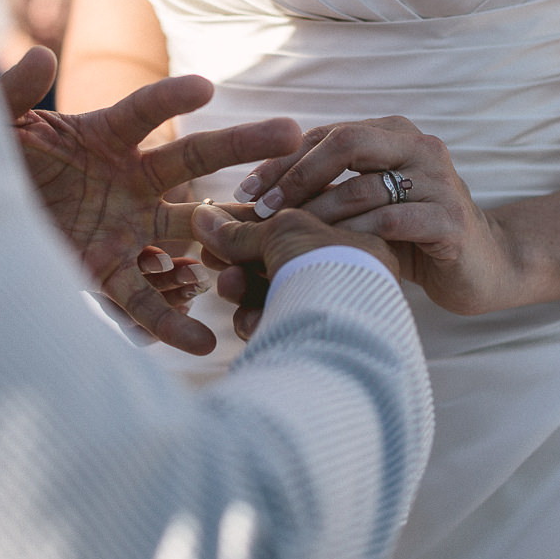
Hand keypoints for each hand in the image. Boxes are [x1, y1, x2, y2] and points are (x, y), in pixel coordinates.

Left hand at [0, 48, 301, 352]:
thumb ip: (9, 90)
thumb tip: (41, 54)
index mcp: (104, 135)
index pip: (145, 112)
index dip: (172, 99)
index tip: (206, 88)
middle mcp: (130, 178)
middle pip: (195, 159)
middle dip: (243, 145)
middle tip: (293, 133)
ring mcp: (128, 226)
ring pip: (191, 231)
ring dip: (229, 235)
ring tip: (273, 239)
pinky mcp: (110, 270)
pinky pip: (147, 298)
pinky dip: (172, 322)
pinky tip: (204, 345)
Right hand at [193, 204, 399, 339]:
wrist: (343, 331)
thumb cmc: (328, 265)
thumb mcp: (283, 230)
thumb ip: (241, 229)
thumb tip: (200, 216)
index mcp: (359, 237)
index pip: (299, 226)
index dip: (257, 225)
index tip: (222, 228)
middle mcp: (351, 274)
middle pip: (282, 261)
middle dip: (243, 260)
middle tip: (213, 257)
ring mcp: (334, 310)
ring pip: (276, 294)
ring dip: (244, 288)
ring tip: (230, 286)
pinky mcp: (316, 342)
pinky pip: (279, 324)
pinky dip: (259, 321)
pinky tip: (252, 322)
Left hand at [231, 117, 516, 314]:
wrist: (482, 267)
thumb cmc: (411, 237)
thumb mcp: (366, 206)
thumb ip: (327, 190)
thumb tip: (255, 196)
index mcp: (393, 134)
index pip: (327, 134)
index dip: (282, 160)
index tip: (245, 191)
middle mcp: (419, 147)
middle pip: (346, 142)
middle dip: (297, 176)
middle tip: (264, 211)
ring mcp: (439, 181)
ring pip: (365, 186)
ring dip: (320, 215)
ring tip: (289, 240)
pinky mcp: (451, 220)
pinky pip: (394, 222)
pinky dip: (357, 238)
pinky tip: (333, 256)